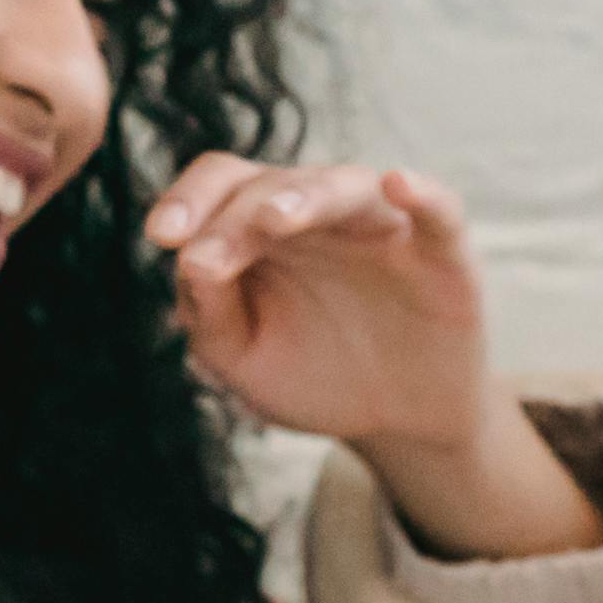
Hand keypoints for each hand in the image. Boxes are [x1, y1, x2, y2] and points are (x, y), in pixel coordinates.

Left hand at [146, 154, 600, 559]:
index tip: (161, 236)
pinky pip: (438, 211)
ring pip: (342, 187)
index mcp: (262, 229)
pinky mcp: (441, 254)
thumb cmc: (313, 374)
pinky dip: (421, 194)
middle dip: (232, 220)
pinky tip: (399, 184)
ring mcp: (381, 227)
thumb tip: (189, 262)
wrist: (396, 419)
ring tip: (273, 219)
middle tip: (208, 261)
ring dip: (304, 196)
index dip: (187, 200)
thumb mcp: (242, 358)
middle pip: (269, 183)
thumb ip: (208, 313)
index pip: (221, 186)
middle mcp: (319, 214)